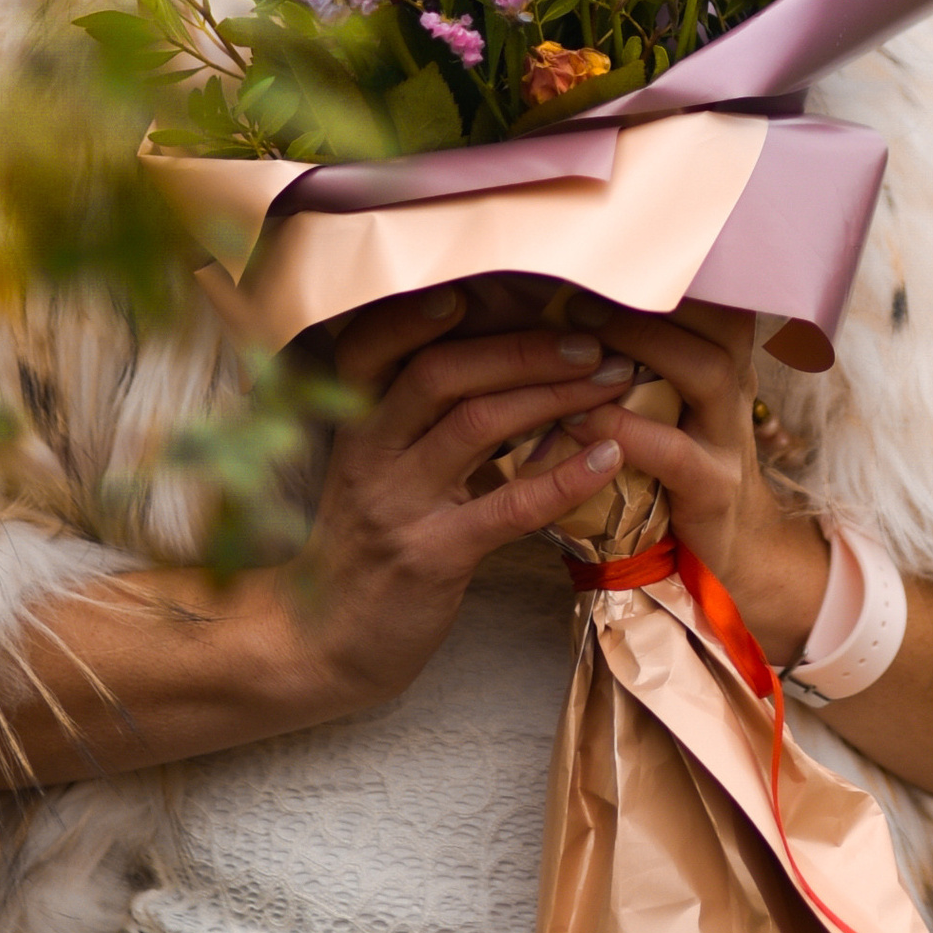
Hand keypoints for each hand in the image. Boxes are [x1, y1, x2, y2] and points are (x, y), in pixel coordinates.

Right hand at [0, 283, 641, 788]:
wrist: (322, 647)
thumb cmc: (367, 548)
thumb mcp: (379, 473)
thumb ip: (423, 422)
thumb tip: (509, 363)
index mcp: (353, 427)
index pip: (372, 347)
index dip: (421, 312)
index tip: (481, 286)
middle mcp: (369, 455)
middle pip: (441, 372)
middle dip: (521, 347)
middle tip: (589, 341)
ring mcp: (397, 506)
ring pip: (475, 425)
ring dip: (551, 396)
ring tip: (610, 382)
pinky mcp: (431, 558)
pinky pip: (505, 508)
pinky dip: (562, 476)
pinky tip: (608, 456)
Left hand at [560, 297, 830, 664]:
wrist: (728, 552)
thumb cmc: (671, 463)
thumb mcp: (658, 402)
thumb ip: (624, 356)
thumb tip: (546, 300)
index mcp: (718, 357)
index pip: (708, 291)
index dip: (665, 265)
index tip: (601, 245)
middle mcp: (733, 386)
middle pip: (716, 316)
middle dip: (650, 297)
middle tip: (578, 290)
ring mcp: (729, 437)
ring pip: (705, 370)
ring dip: (642, 348)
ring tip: (579, 346)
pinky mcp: (714, 489)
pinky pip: (676, 452)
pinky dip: (627, 431)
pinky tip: (579, 421)